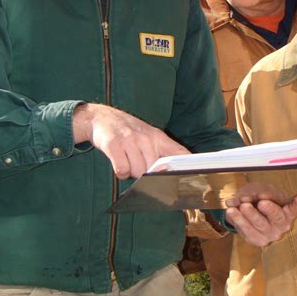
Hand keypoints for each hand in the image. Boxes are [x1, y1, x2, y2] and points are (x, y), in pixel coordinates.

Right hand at [73, 103, 189, 178]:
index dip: (188, 167)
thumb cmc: (128, 131)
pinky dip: (120, 171)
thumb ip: (162, 152)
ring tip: (126, 158)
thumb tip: (174, 174)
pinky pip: (122, 170)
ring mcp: (130, 140)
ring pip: (138, 172)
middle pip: (154, 171)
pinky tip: (118, 161)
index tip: (195, 178)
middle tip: (137, 161)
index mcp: (158, 137)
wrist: (101, 117)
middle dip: (145, 173)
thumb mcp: (149, 135)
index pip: (179, 153)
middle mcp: (146, 138)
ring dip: (131, 171)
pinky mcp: (114, 145)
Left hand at [225, 193, 296, 245]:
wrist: (253, 215)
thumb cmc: (262, 200)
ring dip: (246, 217)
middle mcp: (281, 225)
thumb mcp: (262, 192)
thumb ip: (257, 192)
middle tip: (257, 203)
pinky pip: (246, 232)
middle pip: (276, 218)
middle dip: (267, 210)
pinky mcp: (256, 240)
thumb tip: (246, 196)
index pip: (294, 208)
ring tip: (236, 208)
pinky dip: (238, 221)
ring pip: (258, 226)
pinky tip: (231, 212)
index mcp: (287, 212)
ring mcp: (269, 235)